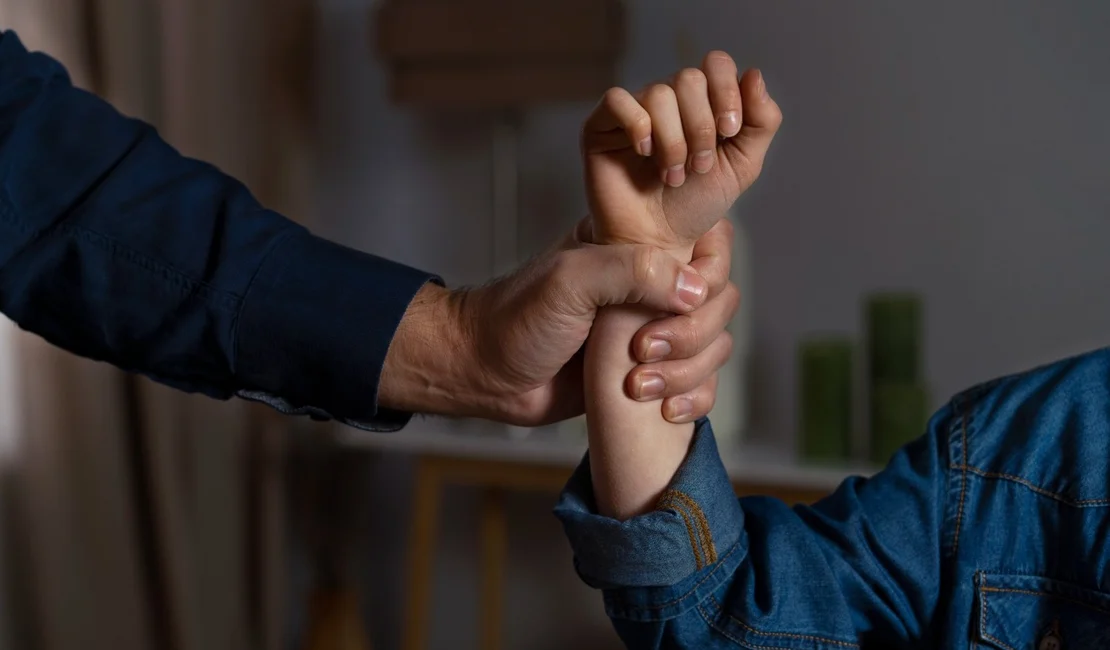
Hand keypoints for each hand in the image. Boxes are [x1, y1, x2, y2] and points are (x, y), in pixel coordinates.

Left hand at [377, 221, 737, 426]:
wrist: (486, 374)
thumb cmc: (516, 319)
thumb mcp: (570, 280)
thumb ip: (632, 271)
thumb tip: (695, 290)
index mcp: (637, 246)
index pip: (709, 244)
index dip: (706, 275)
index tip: (676, 301)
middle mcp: (652, 284)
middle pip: (720, 300)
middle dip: (692, 334)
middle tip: (643, 350)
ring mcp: (654, 329)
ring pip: (715, 345)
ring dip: (688, 371)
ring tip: (637, 385)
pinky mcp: (651, 372)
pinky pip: (701, 383)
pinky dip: (694, 398)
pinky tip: (664, 409)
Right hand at [582, 51, 781, 248]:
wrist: (659, 241)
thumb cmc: (695, 205)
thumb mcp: (742, 165)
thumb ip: (761, 122)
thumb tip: (754, 74)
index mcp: (702, 101)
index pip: (715, 64)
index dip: (727, 92)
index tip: (729, 132)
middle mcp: (668, 100)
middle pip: (689, 78)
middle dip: (701, 127)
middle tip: (698, 167)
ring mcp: (634, 110)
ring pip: (659, 94)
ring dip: (674, 141)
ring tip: (672, 175)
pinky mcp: (601, 125)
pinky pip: (618, 100)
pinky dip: (638, 126)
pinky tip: (644, 154)